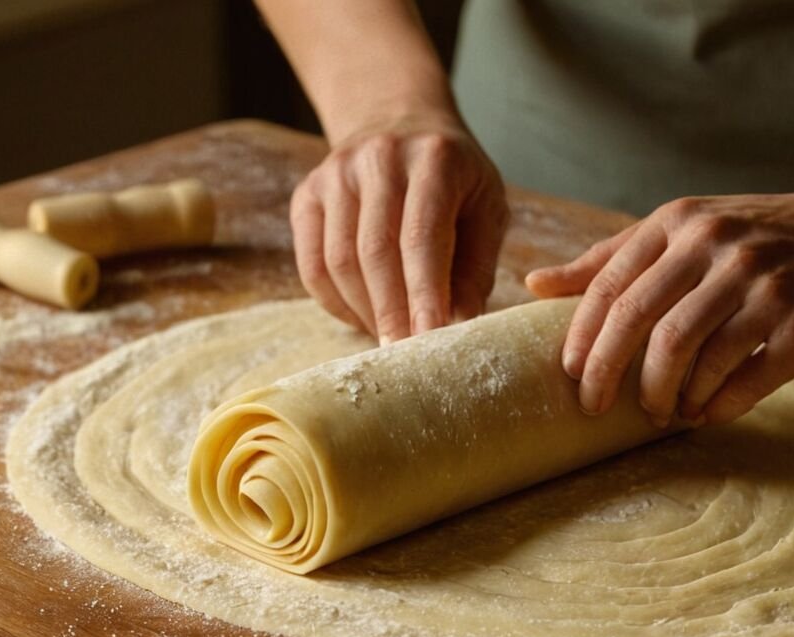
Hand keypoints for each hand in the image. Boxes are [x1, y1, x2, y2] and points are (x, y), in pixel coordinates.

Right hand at [291, 115, 508, 343]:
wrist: (400, 122)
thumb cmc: (455, 180)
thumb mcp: (485, 210)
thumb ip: (475, 267)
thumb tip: (461, 329)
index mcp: (434, 159)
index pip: (422, 236)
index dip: (424, 293)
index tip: (429, 339)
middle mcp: (379, 158)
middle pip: (375, 252)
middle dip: (391, 313)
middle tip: (406, 358)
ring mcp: (335, 173)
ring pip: (339, 262)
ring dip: (365, 312)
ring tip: (390, 340)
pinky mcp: (308, 194)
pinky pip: (312, 264)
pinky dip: (336, 304)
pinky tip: (362, 319)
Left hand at [526, 185, 793, 425]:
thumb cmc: (758, 239)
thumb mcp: (685, 229)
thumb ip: (612, 257)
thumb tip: (533, 284)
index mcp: (681, 223)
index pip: (610, 287)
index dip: (582, 340)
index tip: (568, 377)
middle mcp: (719, 249)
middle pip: (641, 323)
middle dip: (608, 375)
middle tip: (594, 409)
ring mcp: (763, 287)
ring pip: (688, 355)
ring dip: (662, 395)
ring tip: (658, 410)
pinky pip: (740, 381)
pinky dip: (712, 406)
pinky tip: (702, 412)